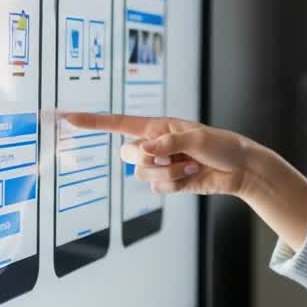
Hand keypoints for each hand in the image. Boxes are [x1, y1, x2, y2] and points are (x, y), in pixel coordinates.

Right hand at [58, 112, 254, 197]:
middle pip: (128, 154)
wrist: (238, 168)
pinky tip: (192, 177)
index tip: (68, 117)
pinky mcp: (167, 182)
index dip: (93, 122)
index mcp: (157, 126)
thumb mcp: (197, 138)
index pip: (119, 123)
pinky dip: (175, 185)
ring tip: (191, 166)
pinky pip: (156, 189)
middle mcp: (154, 144)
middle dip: (151, 158)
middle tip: (176, 155)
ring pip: (142, 174)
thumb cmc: (221, 145)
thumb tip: (147, 150)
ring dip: (169, 173)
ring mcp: (159, 164)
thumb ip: (170, 142)